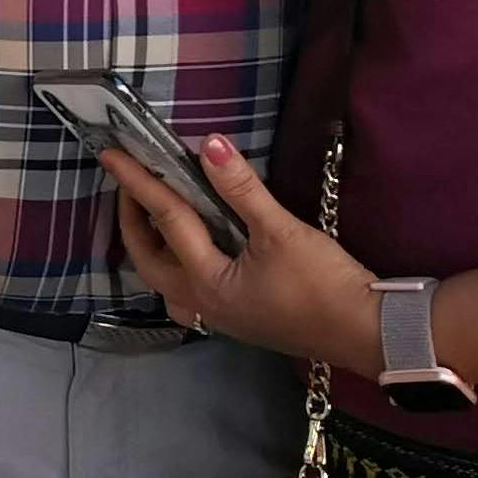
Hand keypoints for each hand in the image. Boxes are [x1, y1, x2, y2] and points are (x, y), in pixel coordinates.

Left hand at [104, 133, 382, 372]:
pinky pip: (187, 293)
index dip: (138, 183)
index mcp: (206, 280)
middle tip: (131, 185)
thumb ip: (242, 189)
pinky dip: (176, 267)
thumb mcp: (282, 231)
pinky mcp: (237, 320)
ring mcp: (218, 317)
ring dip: (152, 249)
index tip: (111, 155)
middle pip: (149, 260)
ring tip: (153, 216)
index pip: (165, 220)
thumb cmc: (323, 284)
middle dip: (133, 222)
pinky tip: (190, 252)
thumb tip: (208, 145)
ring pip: (165, 283)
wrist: (365, 333)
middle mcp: (202, 303)